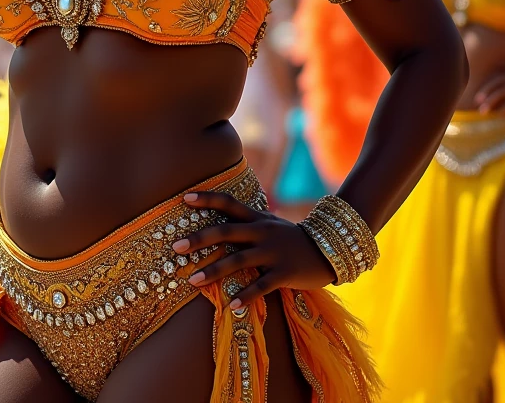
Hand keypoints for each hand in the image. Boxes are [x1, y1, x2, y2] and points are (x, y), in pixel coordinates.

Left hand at [172, 190, 334, 310]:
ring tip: (192, 280)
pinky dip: (246, 295)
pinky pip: (262, 285)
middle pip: (226, 231)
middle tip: (176, 247)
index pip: (229, 203)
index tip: (184, 198)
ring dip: (214, 270)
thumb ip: (247, 223)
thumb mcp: (270, 224)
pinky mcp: (284, 273)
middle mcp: (262, 232)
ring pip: (238, 260)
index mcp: (257, 218)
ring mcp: (273, 252)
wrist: (328, 250)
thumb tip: (218, 223)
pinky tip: (232, 305)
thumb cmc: (291, 239)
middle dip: (200, 239)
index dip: (207, 198)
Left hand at [474, 65, 504, 113]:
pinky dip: (504, 110)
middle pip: (495, 83)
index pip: (497, 74)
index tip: (480, 89)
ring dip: (489, 103)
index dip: (488, 82)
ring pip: (499, 94)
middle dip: (484, 92)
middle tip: (477, 100)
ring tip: (482, 111)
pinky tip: (500, 116)